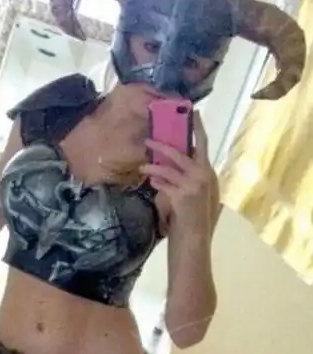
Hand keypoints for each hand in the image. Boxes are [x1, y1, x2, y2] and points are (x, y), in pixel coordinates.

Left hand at [140, 112, 217, 231]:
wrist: (195, 241)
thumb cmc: (193, 220)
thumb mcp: (195, 195)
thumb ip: (188, 178)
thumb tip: (171, 164)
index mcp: (209, 173)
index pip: (203, 145)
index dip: (198, 128)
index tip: (192, 112)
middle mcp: (205, 176)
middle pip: (182, 152)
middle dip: (164, 145)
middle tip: (148, 140)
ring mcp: (195, 185)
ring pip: (169, 168)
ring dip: (153, 167)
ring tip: (143, 167)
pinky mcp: (183, 196)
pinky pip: (164, 183)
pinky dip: (157, 182)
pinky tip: (151, 182)